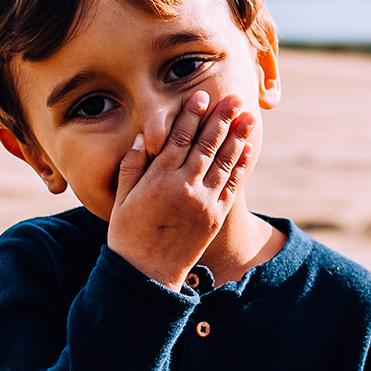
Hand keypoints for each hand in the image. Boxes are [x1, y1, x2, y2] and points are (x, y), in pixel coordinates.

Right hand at [105, 89, 254, 287]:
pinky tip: (248, 149)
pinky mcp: (216, 216)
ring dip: (238, 137)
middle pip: (207, 145)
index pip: (179, 139)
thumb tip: (144, 138)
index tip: (201, 96)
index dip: (192, 116)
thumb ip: (132, 167)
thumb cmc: (128, 235)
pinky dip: (241, 166)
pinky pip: (232, 186)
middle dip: (221, 119)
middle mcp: (185, 188)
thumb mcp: (122, 199)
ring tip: (247, 116)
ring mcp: (204, 202)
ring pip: (225, 162)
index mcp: (159, 180)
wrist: (147, 274)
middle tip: (233, 97)